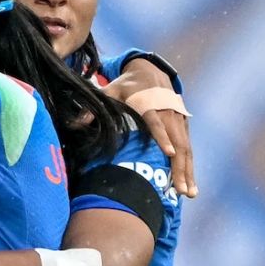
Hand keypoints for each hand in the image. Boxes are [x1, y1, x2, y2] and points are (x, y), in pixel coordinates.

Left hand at [104, 58, 195, 199]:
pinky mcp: (183, 126)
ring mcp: (178, 121)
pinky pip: (188, 148)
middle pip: (178, 142)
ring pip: (186, 148)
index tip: (169, 153)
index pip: (157, 122)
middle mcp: (168, 113)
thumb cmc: (127, 86)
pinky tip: (190, 184)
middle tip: (181, 190)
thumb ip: (95, 108)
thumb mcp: (110, 91)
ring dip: (188, 171)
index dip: (163, 137)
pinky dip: (190, 166)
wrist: (150, 71)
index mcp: (150, 104)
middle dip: (180, 166)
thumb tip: (74, 124)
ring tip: (190, 194)